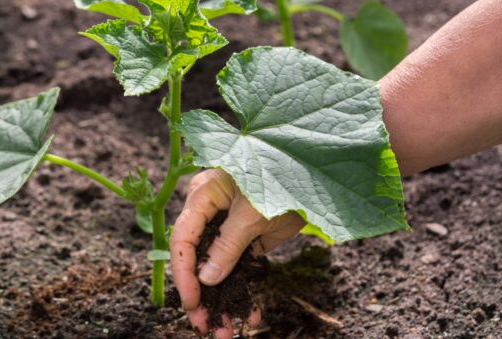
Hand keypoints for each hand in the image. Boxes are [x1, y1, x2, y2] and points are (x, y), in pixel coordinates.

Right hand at [170, 169, 305, 337]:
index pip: (183, 238)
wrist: (318, 178)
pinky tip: (248, 316)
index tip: (191, 302)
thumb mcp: (253, 213)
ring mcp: (227, 228)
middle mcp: (209, 214)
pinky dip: (242, 293)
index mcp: (202, 197)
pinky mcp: (246, 240)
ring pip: (215, 270)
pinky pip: (238, 270)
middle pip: (195, 258)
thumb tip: (206, 279)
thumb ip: (228, 244)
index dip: (184, 273)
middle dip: (200, 295)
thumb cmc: (282, 178)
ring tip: (224, 332)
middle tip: (203, 326)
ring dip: (221, 301)